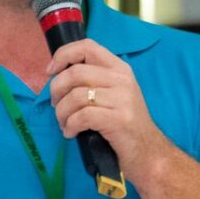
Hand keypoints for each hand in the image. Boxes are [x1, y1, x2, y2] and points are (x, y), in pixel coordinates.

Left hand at [46, 40, 169, 180]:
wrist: (148, 151)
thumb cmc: (124, 124)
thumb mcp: (114, 94)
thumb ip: (94, 80)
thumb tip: (58, 74)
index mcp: (119, 69)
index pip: (87, 47)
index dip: (63, 55)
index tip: (51, 72)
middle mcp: (122, 79)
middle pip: (75, 72)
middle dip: (56, 90)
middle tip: (57, 106)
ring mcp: (122, 99)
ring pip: (75, 96)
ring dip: (62, 113)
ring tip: (64, 124)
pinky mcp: (118, 119)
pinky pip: (82, 117)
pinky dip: (70, 126)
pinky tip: (71, 133)